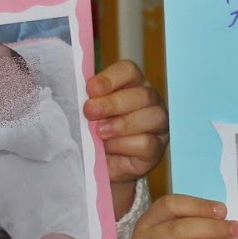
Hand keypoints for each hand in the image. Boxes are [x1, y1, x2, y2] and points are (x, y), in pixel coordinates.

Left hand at [85, 59, 166, 189]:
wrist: (98, 167)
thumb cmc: (93, 134)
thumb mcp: (87, 115)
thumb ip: (88, 102)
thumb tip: (79, 95)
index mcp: (132, 84)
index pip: (129, 71)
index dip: (110, 78)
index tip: (90, 89)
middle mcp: (150, 101)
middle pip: (142, 94)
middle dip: (113, 103)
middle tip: (90, 112)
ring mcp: (158, 125)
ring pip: (151, 117)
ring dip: (122, 124)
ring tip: (100, 132)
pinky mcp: (157, 148)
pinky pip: (147, 143)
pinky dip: (125, 145)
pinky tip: (110, 148)